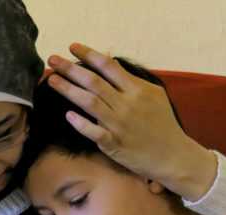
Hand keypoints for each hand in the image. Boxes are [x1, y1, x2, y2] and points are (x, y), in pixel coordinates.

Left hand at [46, 43, 216, 200]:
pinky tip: (68, 115)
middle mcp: (127, 104)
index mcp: (136, 90)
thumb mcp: (155, 96)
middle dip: (70, 69)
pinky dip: (81, 124)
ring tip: (52, 81)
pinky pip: (95, 132)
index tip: (72, 47)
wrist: (174, 156)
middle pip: (94, 81)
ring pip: (90, 103)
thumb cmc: (163, 126)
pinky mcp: (115, 144)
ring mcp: (120, 124)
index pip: (108, 66)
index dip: (88, 54)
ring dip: (68, 90)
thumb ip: (134, 81)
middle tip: (51, 60)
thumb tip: (114, 65)